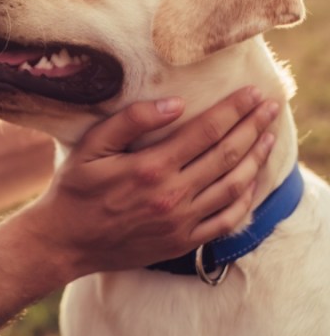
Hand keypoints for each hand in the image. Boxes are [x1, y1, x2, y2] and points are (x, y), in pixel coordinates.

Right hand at [33, 86, 277, 278]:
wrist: (64, 242)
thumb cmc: (74, 190)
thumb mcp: (91, 147)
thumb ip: (131, 121)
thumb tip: (175, 104)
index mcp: (150, 167)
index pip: (206, 131)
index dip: (234, 109)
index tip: (253, 93)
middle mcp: (172, 195)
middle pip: (227, 155)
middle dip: (253, 127)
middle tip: (271, 107)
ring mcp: (180, 222)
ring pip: (233, 186)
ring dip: (256, 159)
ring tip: (269, 137)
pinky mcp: (182, 242)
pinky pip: (226, 220)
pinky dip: (245, 199)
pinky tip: (251, 181)